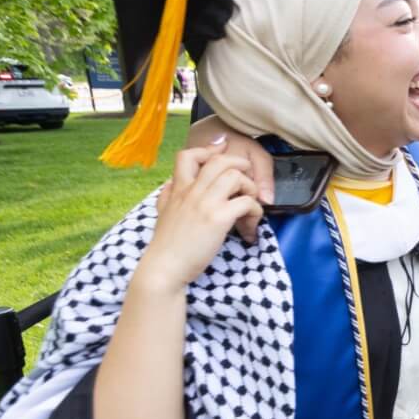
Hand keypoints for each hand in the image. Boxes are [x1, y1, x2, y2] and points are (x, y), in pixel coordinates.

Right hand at [139, 141, 263, 292]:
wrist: (164, 268)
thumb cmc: (166, 245)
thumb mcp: (162, 212)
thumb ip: (168, 195)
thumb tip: (171, 183)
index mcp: (178, 189)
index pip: (188, 155)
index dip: (209, 151)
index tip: (223, 157)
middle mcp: (191, 191)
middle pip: (220, 161)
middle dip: (240, 165)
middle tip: (247, 182)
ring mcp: (205, 203)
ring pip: (236, 177)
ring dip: (250, 189)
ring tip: (249, 207)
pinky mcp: (218, 219)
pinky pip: (247, 202)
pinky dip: (255, 212)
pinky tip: (249, 227)